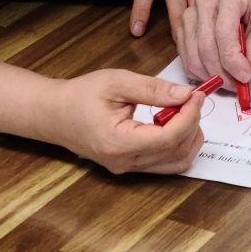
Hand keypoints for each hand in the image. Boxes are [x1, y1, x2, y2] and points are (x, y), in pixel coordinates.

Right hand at [47, 70, 204, 174]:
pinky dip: (178, 144)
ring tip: (183, 109)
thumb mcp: (117, 82)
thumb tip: (185, 94)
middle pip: (176, 153)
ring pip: (174, 163)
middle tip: (191, 98)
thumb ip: (152, 89)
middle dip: (192, 124)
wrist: (54, 114)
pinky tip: (173, 122)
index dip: (189, 116)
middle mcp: (125, 163)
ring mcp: (127, 169)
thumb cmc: (81, 95)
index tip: (196, 94)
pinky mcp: (129, 166)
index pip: (169, 138)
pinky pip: (164, 163)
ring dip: (188, 137)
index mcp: (119, 144)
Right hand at [176, 0, 250, 87]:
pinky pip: (185, 58)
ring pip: (194, 55)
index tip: (245, 76)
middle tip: (237, 85)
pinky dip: (200, 73)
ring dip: (211, 75)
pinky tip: (216, 74)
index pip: (224, 31)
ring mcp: (189, 12)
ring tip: (229, 82)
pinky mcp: (181, 27)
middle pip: (206, 45)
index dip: (233, 59)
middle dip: (222, 72)